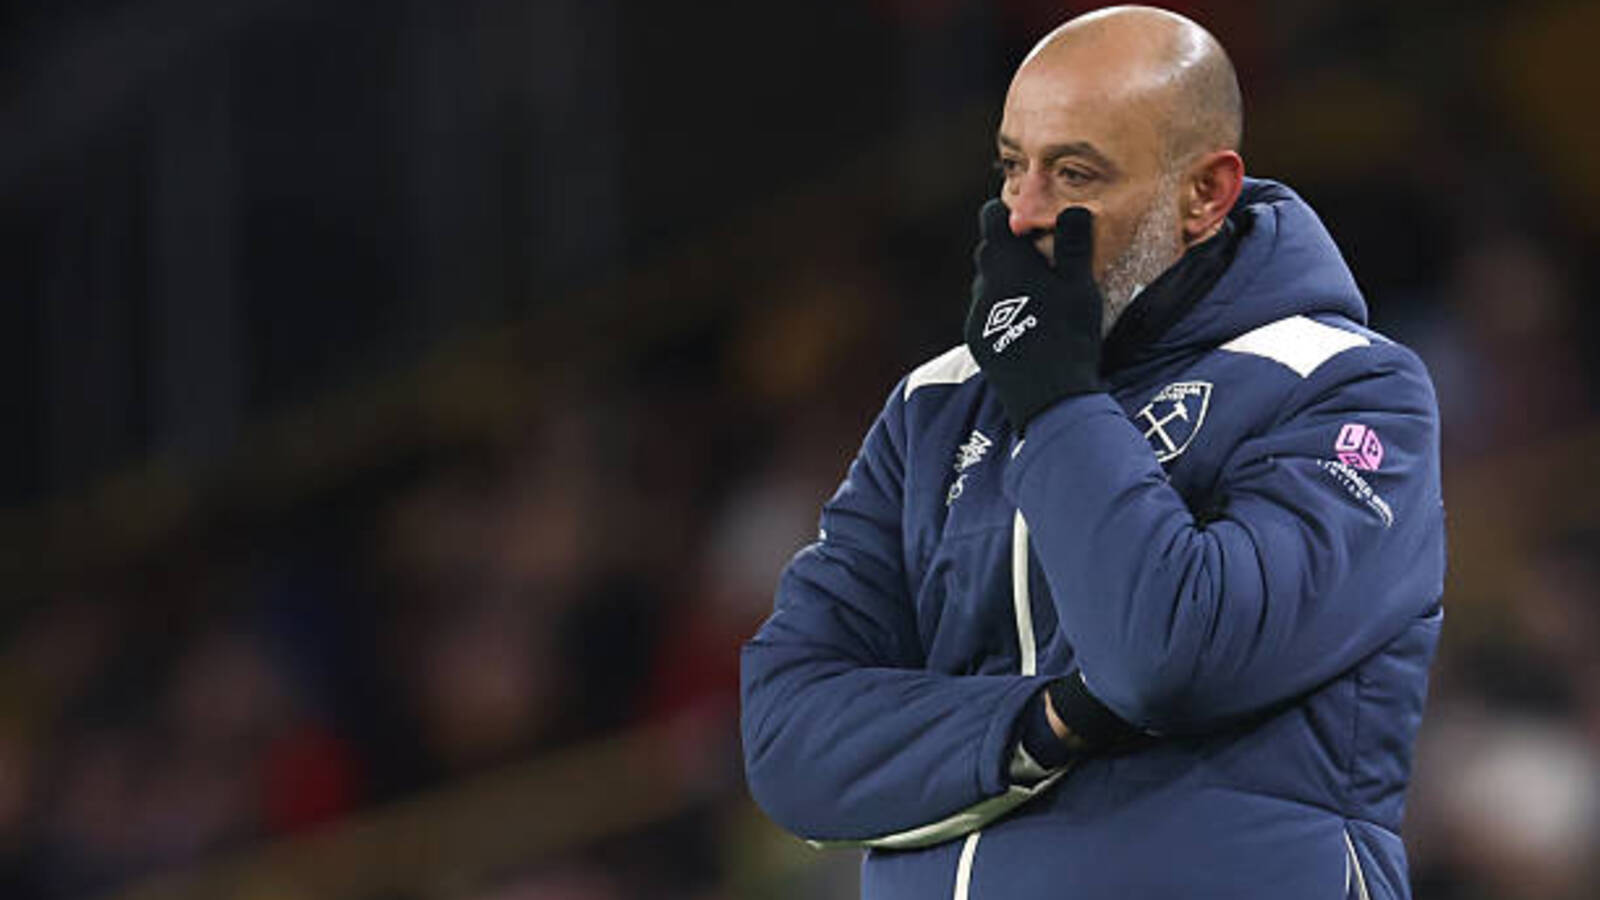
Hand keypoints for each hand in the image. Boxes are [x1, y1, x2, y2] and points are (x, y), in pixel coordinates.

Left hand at [963, 199, 1103, 431]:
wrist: (1048, 395)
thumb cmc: (1068, 333)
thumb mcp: (1079, 284)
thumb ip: (1073, 243)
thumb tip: (1074, 208)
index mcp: (1005, 261)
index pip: (991, 216)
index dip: (1009, 213)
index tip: (1033, 224)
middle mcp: (982, 283)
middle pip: (990, 251)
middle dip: (1013, 249)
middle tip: (1045, 260)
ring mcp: (976, 313)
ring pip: (988, 283)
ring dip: (1008, 282)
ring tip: (1040, 296)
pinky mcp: (976, 339)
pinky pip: (986, 312)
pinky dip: (1003, 309)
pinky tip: (1029, 324)